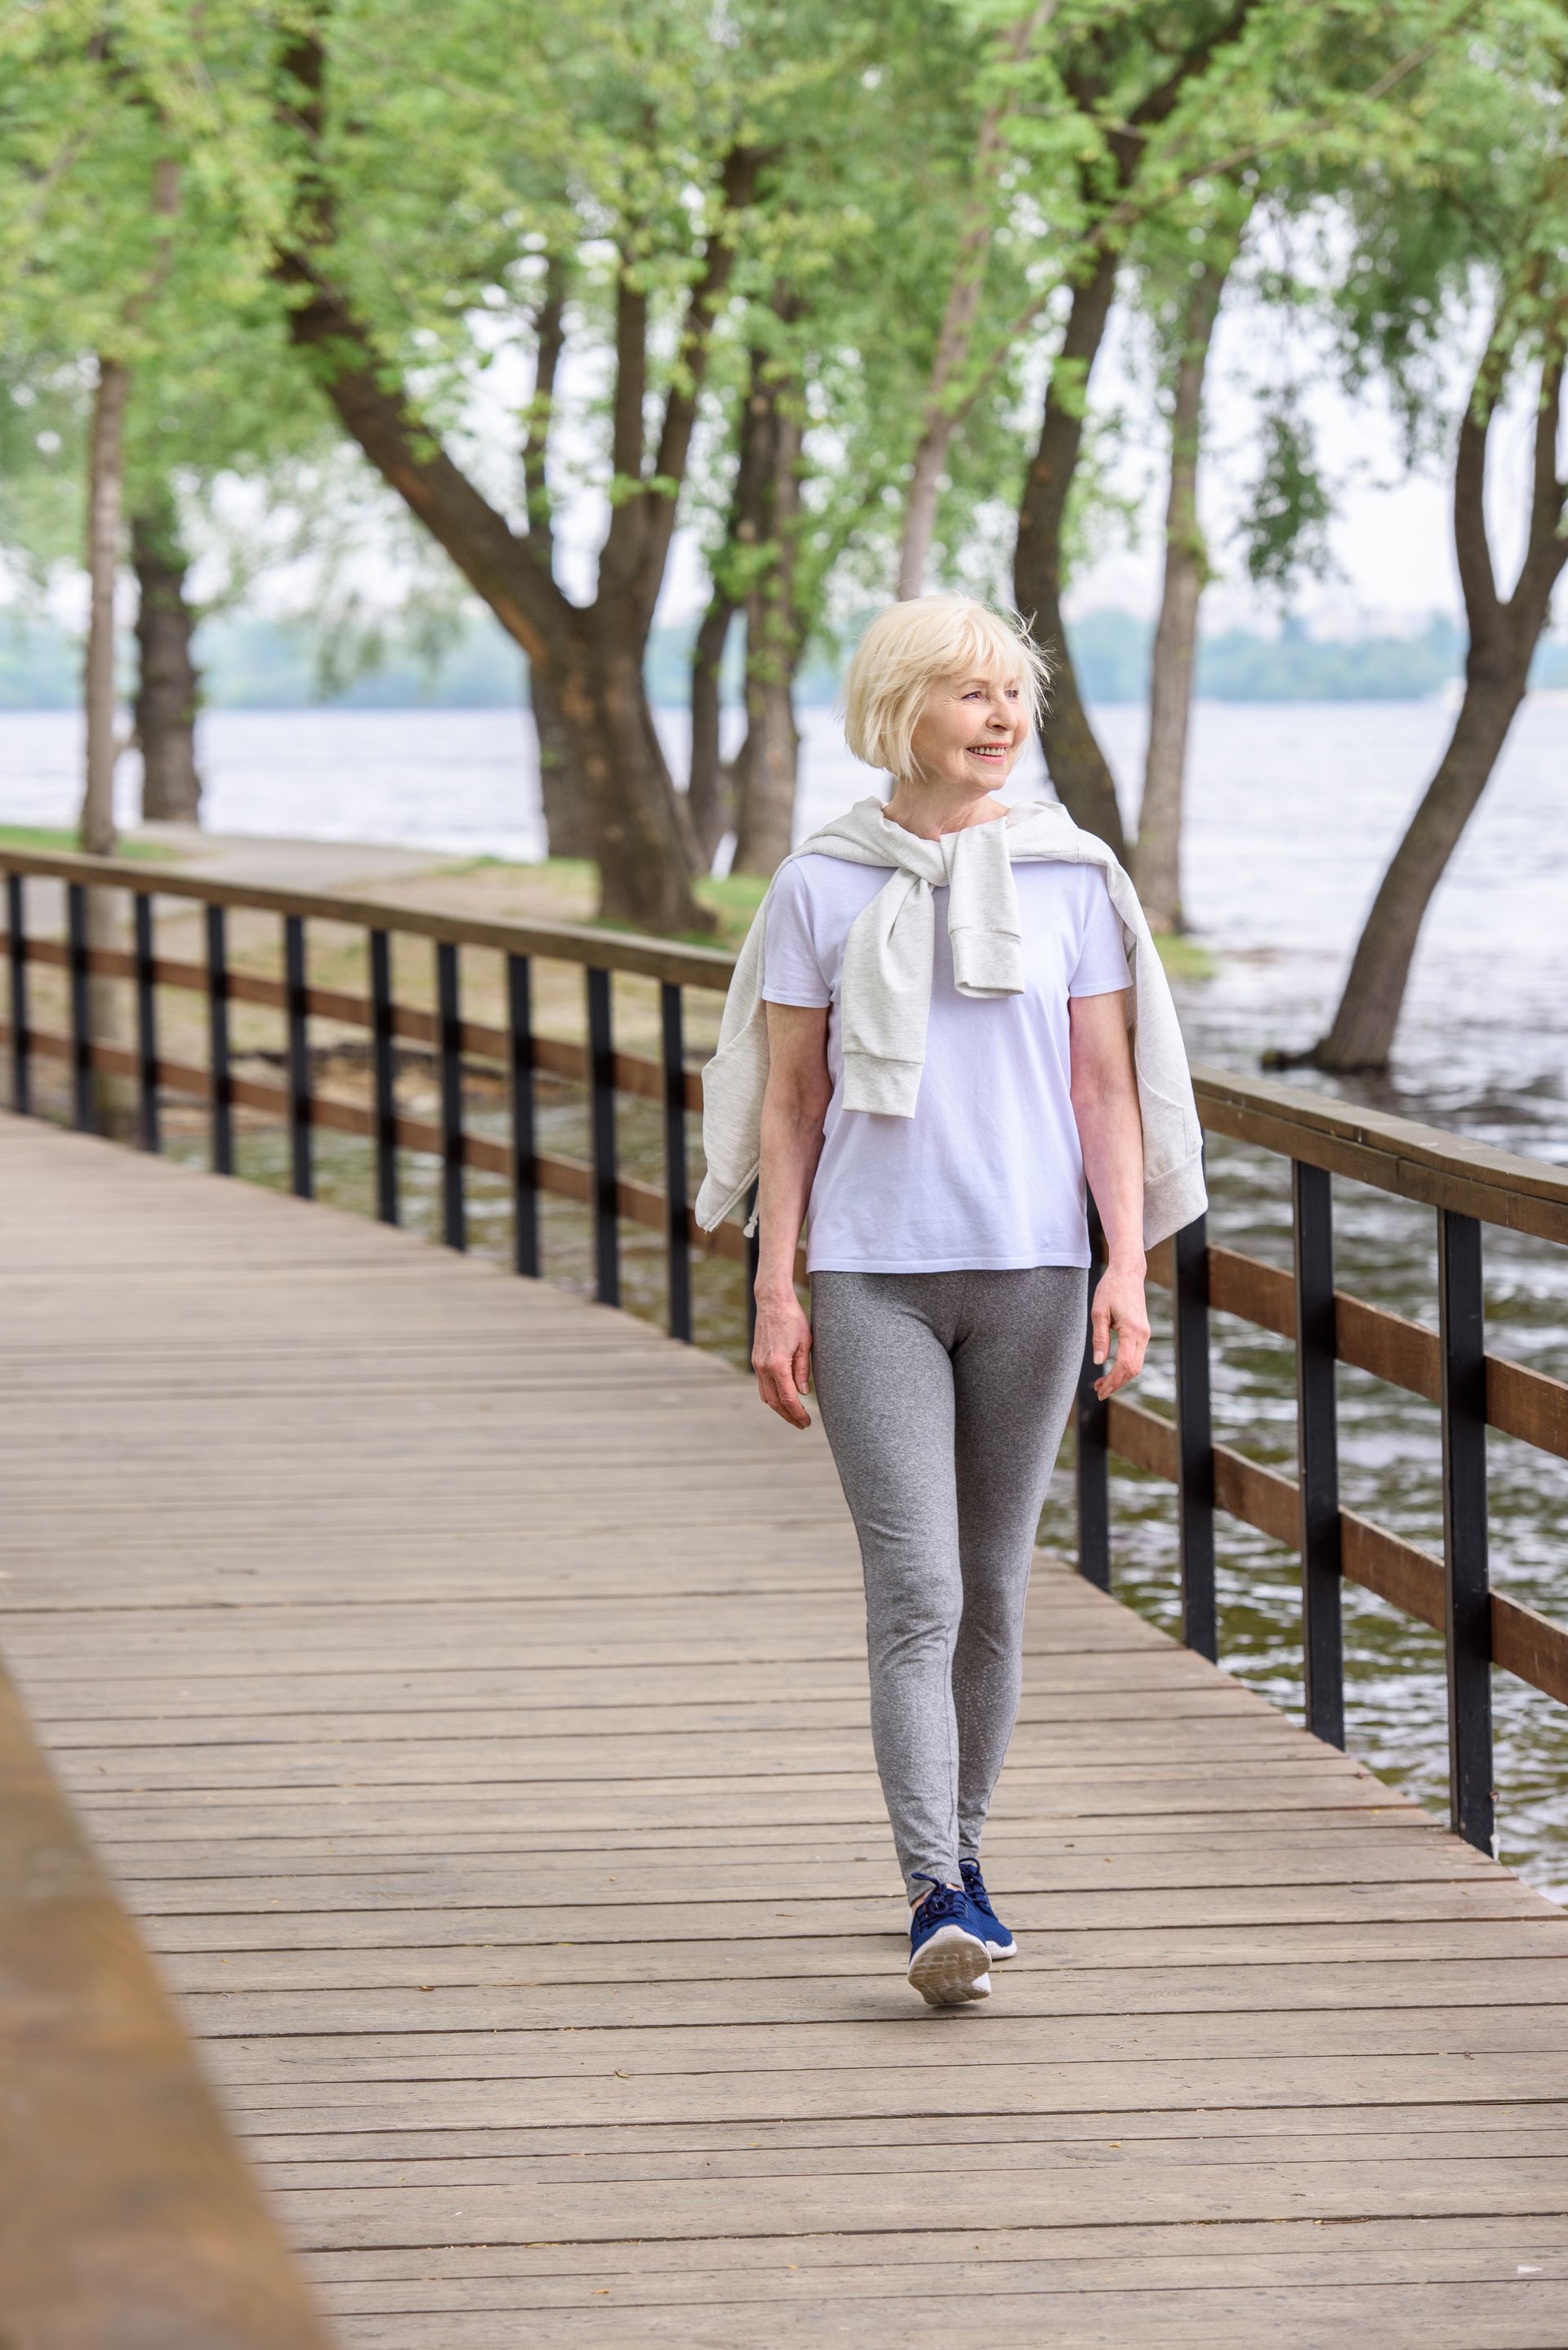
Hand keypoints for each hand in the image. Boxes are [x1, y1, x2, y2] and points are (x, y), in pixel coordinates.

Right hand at [753, 1289, 813, 1427]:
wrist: (772, 1302)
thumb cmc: (793, 1319)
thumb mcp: (805, 1344)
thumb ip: (803, 1370)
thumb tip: (803, 1393)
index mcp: (777, 1365)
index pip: (788, 1398)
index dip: (798, 1413)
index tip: (807, 1422)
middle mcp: (764, 1368)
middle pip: (775, 1402)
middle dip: (789, 1416)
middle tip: (802, 1424)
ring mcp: (757, 1364)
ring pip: (766, 1396)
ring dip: (779, 1409)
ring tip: (793, 1415)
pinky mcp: (756, 1360)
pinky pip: (762, 1386)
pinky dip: (772, 1396)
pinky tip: (783, 1398)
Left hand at [1090, 1262, 1148, 1400]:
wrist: (1128, 1273)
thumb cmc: (1111, 1289)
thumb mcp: (1099, 1312)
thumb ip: (1099, 1338)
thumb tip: (1099, 1362)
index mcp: (1132, 1330)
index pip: (1125, 1364)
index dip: (1113, 1380)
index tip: (1101, 1390)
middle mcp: (1143, 1334)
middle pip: (1134, 1369)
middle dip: (1117, 1383)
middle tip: (1099, 1392)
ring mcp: (1145, 1334)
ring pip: (1136, 1364)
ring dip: (1121, 1377)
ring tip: (1102, 1384)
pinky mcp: (1142, 1332)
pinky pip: (1136, 1355)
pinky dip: (1125, 1367)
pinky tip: (1111, 1370)